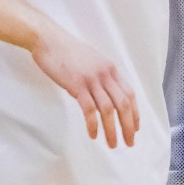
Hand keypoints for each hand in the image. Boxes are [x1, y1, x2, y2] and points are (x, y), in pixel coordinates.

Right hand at [29, 23, 139, 147]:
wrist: (48, 39)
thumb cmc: (66, 51)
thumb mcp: (90, 61)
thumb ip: (99, 77)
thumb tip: (100, 96)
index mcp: (110, 68)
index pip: (129, 94)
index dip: (134, 113)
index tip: (135, 128)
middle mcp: (105, 74)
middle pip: (123, 104)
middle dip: (128, 126)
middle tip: (129, 142)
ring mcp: (91, 79)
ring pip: (108, 109)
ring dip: (112, 130)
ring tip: (112, 144)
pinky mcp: (77, 85)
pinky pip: (89, 109)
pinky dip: (93, 124)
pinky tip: (93, 135)